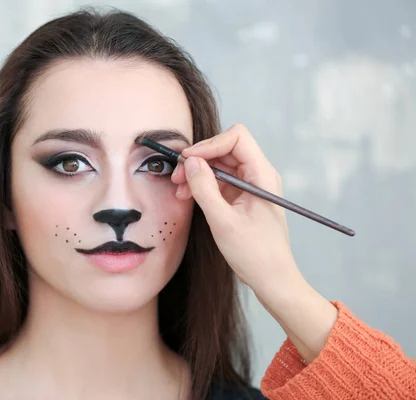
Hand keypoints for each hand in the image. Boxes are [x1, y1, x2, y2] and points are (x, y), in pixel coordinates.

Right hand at [172, 124, 337, 362]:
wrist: (272, 279)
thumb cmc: (255, 254)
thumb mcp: (223, 222)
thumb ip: (205, 189)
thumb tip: (190, 162)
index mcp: (262, 175)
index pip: (237, 138)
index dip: (210, 144)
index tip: (188, 159)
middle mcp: (258, 175)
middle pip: (225, 149)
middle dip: (199, 159)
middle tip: (177, 177)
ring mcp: (250, 186)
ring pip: (219, 165)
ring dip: (197, 173)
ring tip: (180, 189)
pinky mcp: (242, 197)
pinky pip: (219, 181)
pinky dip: (202, 185)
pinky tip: (188, 196)